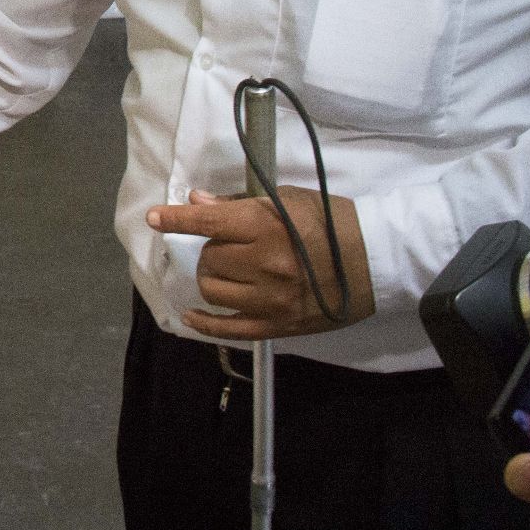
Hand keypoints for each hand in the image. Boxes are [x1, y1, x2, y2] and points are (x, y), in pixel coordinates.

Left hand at [146, 186, 375, 340]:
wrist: (375, 259)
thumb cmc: (331, 222)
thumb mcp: (287, 201)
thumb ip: (239, 203)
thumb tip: (197, 202)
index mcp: (265, 226)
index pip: (207, 222)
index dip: (175, 219)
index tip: (154, 217)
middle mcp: (264, 263)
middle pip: (209, 259)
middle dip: (212, 250)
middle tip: (232, 246)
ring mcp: (270, 298)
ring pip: (213, 291)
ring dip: (213, 279)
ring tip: (231, 271)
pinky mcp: (278, 324)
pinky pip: (228, 329)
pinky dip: (205, 323)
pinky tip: (192, 316)